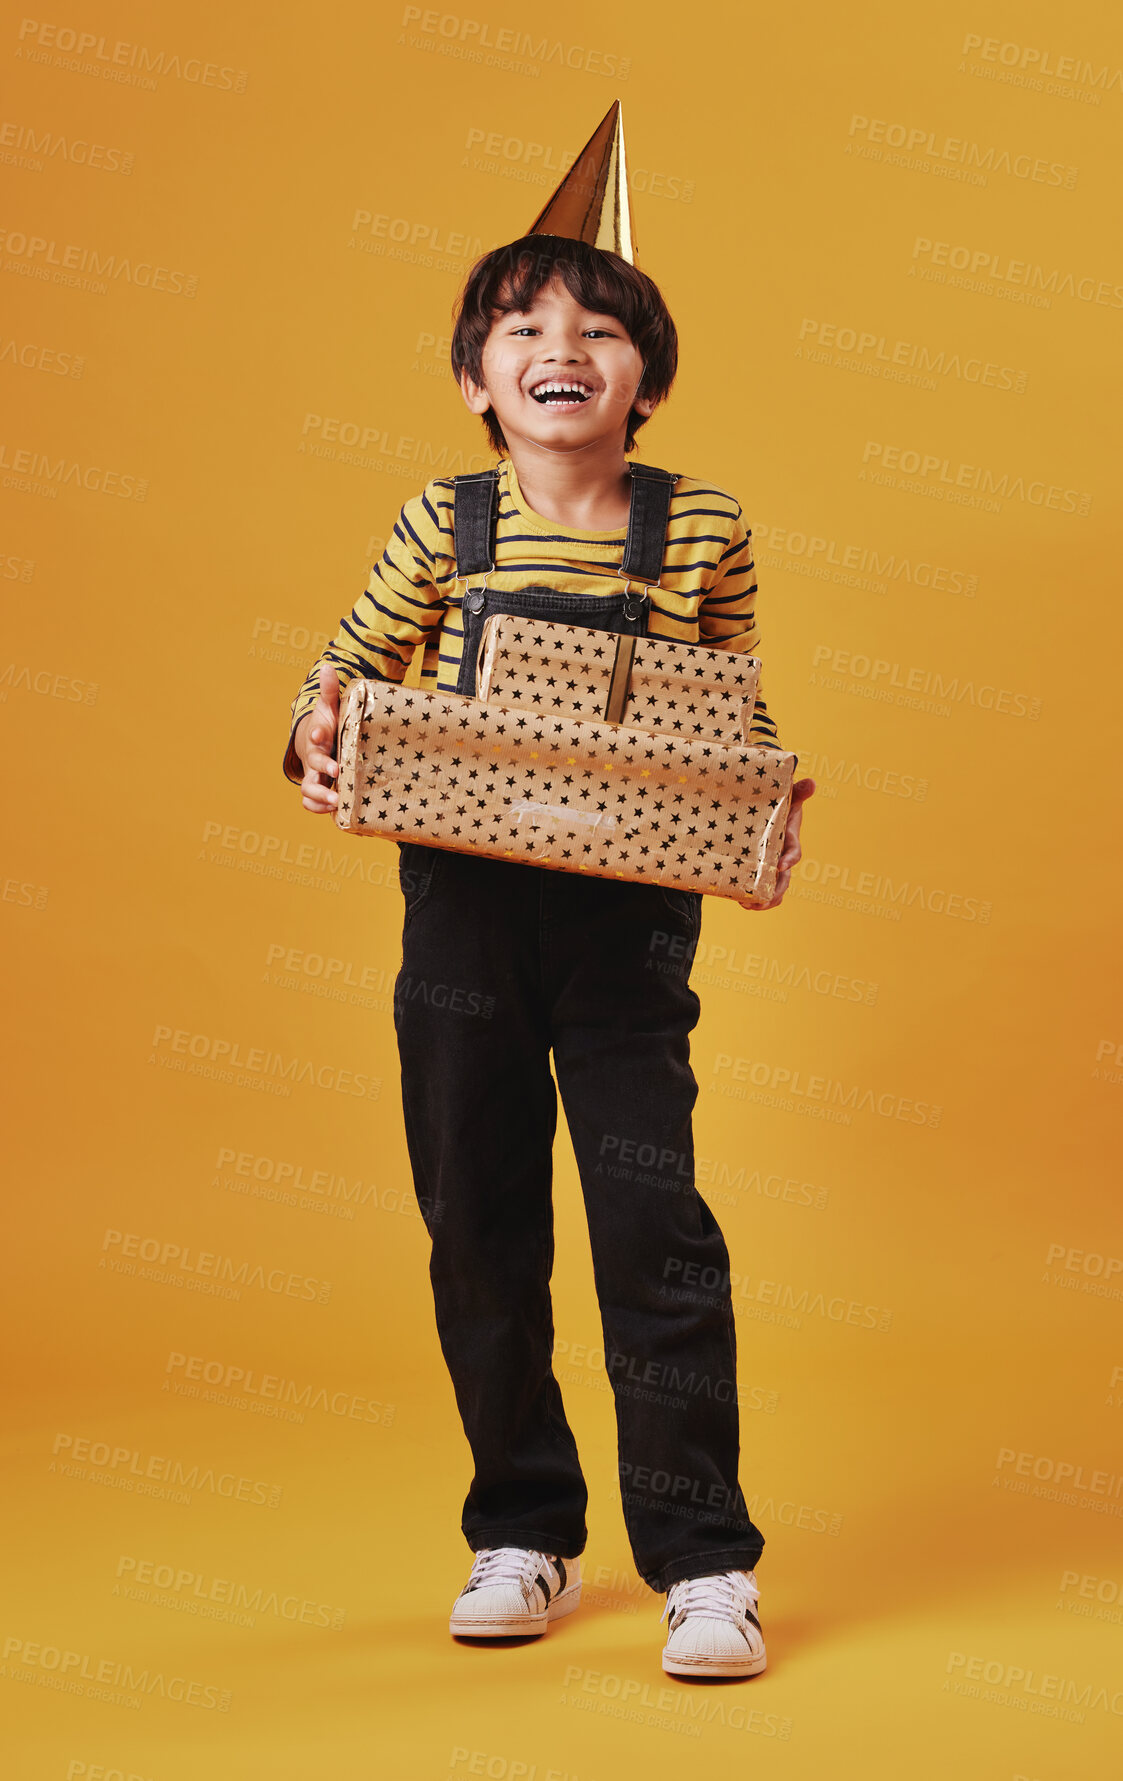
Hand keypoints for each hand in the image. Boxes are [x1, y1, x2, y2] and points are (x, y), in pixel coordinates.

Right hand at [295, 663, 340, 814]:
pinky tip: (338, 813)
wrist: (315, 742)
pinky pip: (312, 804)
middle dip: (321, 773)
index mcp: (318, 739)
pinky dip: (320, 809)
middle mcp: (313, 760)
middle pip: (310, 770)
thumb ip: (329, 690)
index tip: (320, 733)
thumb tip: (327, 666)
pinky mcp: (321, 790)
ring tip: (337, 803)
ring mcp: (315, 777)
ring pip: (307, 792)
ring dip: (319, 799)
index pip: (314, 735)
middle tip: (336, 774)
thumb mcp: (329, 707)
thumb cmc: (327, 725)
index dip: (316, 735)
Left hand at [737, 777, 815, 910]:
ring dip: (764, 900)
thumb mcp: (788, 795)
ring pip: (773, 888)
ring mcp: (770, 865)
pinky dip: (752, 897)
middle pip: (784, 879)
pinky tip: (740, 901)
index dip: (789, 860)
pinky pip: (759, 887)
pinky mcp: (758, 868)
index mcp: (789, 839)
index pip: (794, 853)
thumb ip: (799, 791)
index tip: (781, 865)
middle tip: (764, 900)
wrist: (763, 808)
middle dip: (776, 892)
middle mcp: (781, 856)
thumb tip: (812, 783)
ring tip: (749, 906)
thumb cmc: (777, 801)